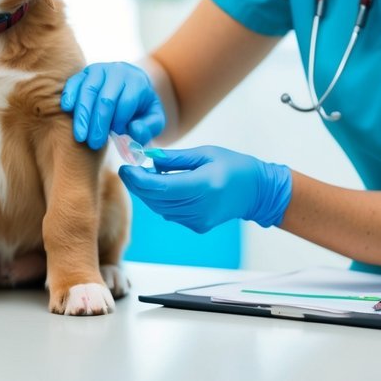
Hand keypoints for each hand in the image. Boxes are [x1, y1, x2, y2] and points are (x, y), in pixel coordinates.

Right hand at [61, 62, 166, 149]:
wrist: (130, 85)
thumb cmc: (140, 106)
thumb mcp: (154, 118)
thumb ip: (149, 127)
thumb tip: (134, 130)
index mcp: (137, 82)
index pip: (126, 102)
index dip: (120, 122)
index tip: (117, 137)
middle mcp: (118, 72)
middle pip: (106, 98)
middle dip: (99, 123)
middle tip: (94, 143)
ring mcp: (99, 70)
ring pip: (88, 90)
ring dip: (82, 115)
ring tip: (80, 136)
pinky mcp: (84, 73)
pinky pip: (74, 82)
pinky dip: (69, 95)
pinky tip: (66, 109)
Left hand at [118, 146, 292, 232]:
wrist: (256, 191)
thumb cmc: (232, 166)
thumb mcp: (205, 154)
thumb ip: (175, 158)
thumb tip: (148, 158)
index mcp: (203, 186)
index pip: (160, 187)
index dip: (137, 179)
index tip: (125, 168)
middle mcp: (199, 207)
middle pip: (156, 200)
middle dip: (138, 185)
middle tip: (129, 169)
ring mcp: (198, 221)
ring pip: (160, 209)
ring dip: (148, 193)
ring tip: (146, 175)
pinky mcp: (198, 227)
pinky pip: (170, 214)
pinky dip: (161, 201)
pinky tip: (164, 188)